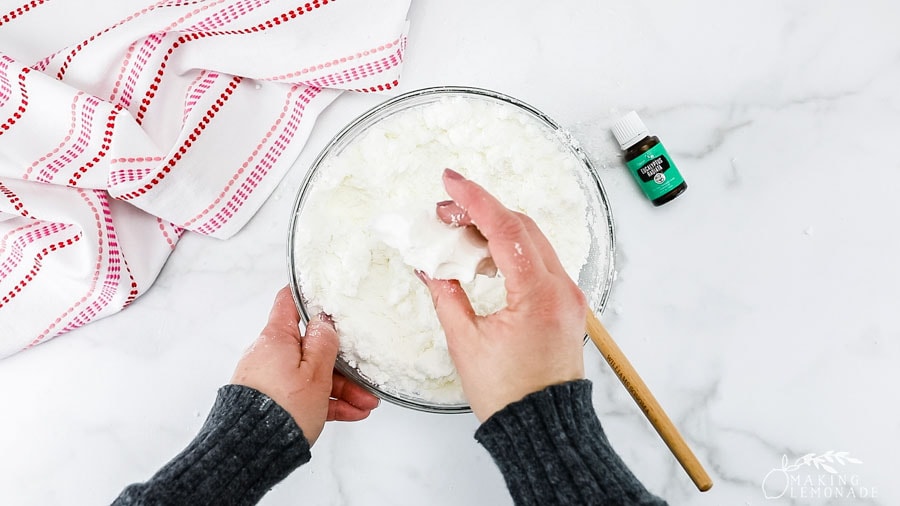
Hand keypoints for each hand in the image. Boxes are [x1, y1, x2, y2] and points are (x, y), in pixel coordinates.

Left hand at [231, 286, 379, 444]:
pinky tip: (349, 412)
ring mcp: (269, 380)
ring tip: (364, 402)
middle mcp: (268, 356)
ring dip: (340, 388)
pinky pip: (303, 396)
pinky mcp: (272, 402)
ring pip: (310, 376)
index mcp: (275, 339)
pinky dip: (326, 402)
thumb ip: (323, 343)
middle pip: (309, 349)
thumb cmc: (281, 409)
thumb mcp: (315, 372)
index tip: (322, 292)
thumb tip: (324, 321)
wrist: (253, 452)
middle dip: (340, 363)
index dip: (306, 295)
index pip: (287, 304)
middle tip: (362, 374)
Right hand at [419, 169, 587, 421]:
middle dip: (481, 213)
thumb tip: (430, 267)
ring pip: (532, 242)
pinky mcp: (566, 305)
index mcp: (539, 294)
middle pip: (522, 227)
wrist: (543, 428)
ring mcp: (568, 296)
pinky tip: (483, 260)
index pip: (506, 229)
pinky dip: (510, 252)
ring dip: (495, 231)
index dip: (475, 200)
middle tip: (445, 214)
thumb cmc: (509, 395)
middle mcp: (562, 289)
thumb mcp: (466, 342)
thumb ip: (446, 296)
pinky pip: (539, 263)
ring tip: (458, 237)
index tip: (450, 182)